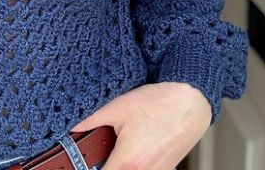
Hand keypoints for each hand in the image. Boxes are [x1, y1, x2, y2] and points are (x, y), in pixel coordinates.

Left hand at [71, 82, 212, 169]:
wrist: (191, 102)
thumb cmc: (160, 104)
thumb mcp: (119, 106)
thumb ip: (92, 119)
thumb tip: (73, 126)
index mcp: (128, 163)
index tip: (81, 164)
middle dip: (106, 166)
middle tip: (101, 154)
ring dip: (122, 166)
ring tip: (120, 149)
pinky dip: (137, 165)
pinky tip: (137, 149)